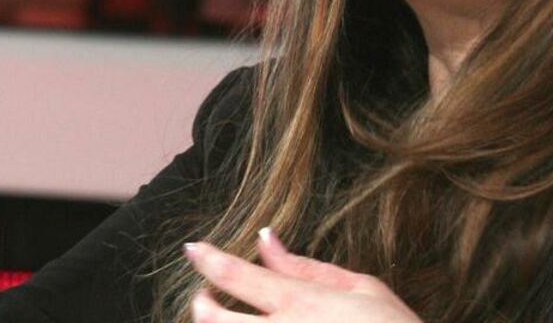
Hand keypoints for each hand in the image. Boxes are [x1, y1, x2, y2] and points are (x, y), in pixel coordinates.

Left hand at [185, 229, 422, 322]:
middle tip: (202, 299)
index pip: (239, 276)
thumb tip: (265, 238)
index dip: (209, 260)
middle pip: (214, 320)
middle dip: (201, 306)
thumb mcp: (360, 287)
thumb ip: (305, 265)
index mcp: (301, 303)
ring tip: (222, 320)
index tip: (192, 249)